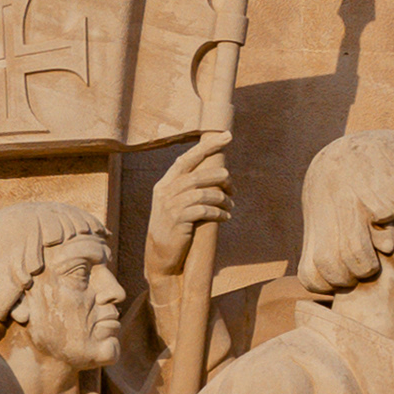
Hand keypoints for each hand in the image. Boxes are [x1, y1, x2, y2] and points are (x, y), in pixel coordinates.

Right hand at [147, 130, 232, 269]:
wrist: (160, 257)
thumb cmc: (174, 230)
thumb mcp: (176, 205)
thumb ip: (188, 189)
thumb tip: (217, 176)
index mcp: (165, 184)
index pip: (186, 158)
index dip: (207, 146)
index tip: (227, 136)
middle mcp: (165, 191)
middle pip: (198, 174)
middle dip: (220, 178)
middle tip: (233, 188)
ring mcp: (170, 206)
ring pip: (203, 192)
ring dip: (222, 198)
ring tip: (231, 206)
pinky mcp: (178, 221)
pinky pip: (204, 211)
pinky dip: (219, 212)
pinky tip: (226, 217)